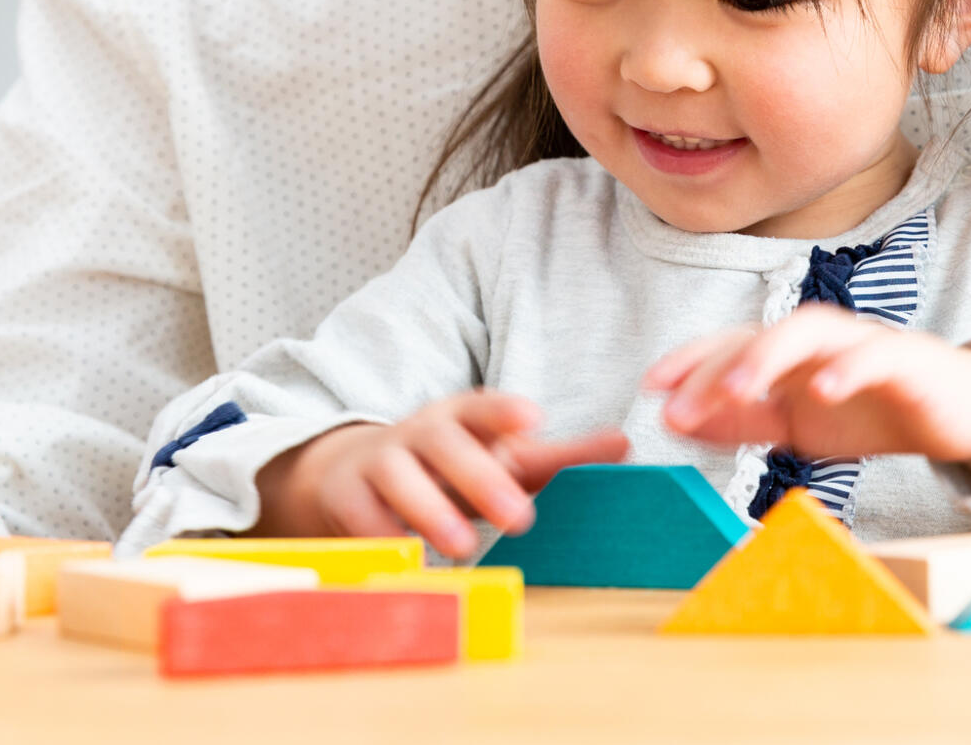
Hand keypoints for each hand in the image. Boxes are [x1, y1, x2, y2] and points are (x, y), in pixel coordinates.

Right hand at [254, 390, 627, 558]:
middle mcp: (418, 434)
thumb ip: (559, 455)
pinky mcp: (345, 498)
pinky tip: (406, 562)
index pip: (481, 408)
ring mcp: (378, 463)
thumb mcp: (500, 455)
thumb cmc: (447, 465)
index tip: (533, 420)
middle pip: (444, 445)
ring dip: (429, 511)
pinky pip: (360, 519)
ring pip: (398, 479)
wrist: (351, 471)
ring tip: (463, 546)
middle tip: (520, 517)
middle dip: (479, 478)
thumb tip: (625, 444)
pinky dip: (381, 540)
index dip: (504, 412)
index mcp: (459, 419)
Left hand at [643, 305, 970, 464]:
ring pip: (812, 330)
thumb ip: (745, 420)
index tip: (651, 386)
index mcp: (794, 354)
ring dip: (770, 355)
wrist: (958, 413)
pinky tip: (826, 390)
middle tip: (679, 406)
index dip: (692, 360)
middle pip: (763, 333)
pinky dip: (848, 368)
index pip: (734, 344)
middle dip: (717, 366)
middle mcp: (822, 340)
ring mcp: (864, 344)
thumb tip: (681, 421)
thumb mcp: (799, 424)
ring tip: (739, 388)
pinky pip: (876, 354)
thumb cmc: (875, 409)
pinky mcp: (908, 360)